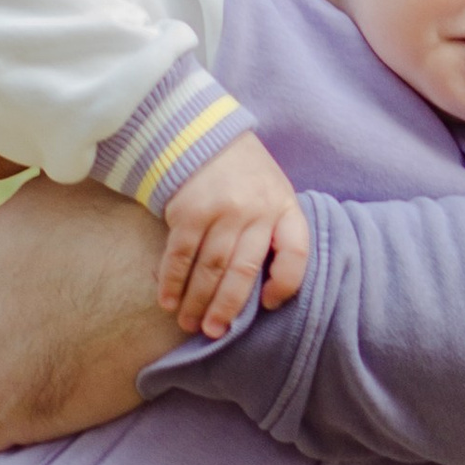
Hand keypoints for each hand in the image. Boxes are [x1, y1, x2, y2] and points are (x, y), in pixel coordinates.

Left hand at [0, 178, 171, 449]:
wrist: (168, 298)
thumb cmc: (135, 240)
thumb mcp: (73, 192)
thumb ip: (42, 195)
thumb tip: (43, 179)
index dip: (22, 294)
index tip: (60, 301)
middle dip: (18, 332)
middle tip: (73, 333)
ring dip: (19, 373)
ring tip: (73, 366)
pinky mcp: (0, 407)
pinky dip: (7, 423)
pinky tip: (41, 409)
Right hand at [157, 135, 309, 336]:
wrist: (201, 132)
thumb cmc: (242, 173)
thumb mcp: (273, 191)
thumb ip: (273, 230)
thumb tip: (262, 288)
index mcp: (284, 206)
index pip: (297, 252)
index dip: (286, 284)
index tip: (268, 305)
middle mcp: (256, 210)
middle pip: (244, 270)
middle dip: (227, 307)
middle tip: (213, 332)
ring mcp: (222, 210)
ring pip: (210, 268)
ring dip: (197, 301)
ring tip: (189, 323)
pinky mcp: (189, 210)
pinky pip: (181, 255)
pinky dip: (172, 281)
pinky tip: (167, 299)